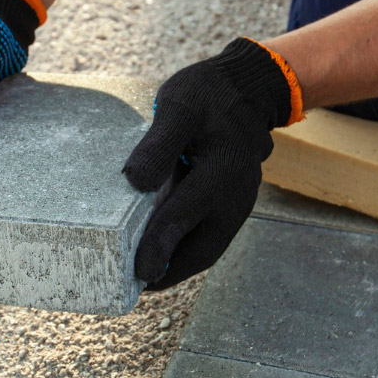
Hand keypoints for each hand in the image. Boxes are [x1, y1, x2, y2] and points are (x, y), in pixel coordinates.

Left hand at [123, 37, 300, 288]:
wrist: (247, 89)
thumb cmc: (208, 96)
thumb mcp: (179, 107)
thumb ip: (157, 144)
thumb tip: (135, 182)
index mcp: (221, 171)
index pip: (183, 217)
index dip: (158, 246)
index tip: (136, 272)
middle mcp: (235, 196)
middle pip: (200, 250)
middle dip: (167, 272)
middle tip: (130, 288)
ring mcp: (238, 205)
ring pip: (207, 250)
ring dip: (176, 267)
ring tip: (142, 280)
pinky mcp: (232, 207)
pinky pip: (210, 238)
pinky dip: (186, 252)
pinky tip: (161, 256)